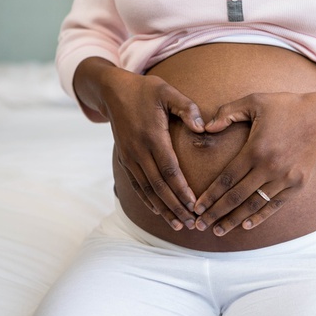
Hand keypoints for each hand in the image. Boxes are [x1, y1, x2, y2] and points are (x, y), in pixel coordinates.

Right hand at [95, 66, 204, 229]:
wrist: (113, 91)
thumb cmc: (145, 90)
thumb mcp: (167, 91)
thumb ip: (186, 107)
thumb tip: (203, 127)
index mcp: (152, 136)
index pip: (169, 170)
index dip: (182, 190)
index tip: (195, 205)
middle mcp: (139, 151)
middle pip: (159, 186)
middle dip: (175, 207)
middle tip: (192, 223)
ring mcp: (130, 157)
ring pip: (147, 190)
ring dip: (162, 209)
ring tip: (178, 224)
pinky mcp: (125, 159)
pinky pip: (137, 185)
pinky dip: (148, 201)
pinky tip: (158, 212)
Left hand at [193, 91, 315, 235]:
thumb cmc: (288, 106)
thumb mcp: (255, 101)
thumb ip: (227, 112)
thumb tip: (206, 127)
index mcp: (255, 149)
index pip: (226, 179)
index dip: (210, 196)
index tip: (196, 207)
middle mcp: (268, 167)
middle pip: (236, 197)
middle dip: (216, 213)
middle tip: (199, 225)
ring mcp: (285, 178)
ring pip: (254, 205)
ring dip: (234, 219)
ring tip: (219, 230)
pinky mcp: (298, 184)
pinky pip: (275, 205)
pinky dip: (260, 217)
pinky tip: (246, 225)